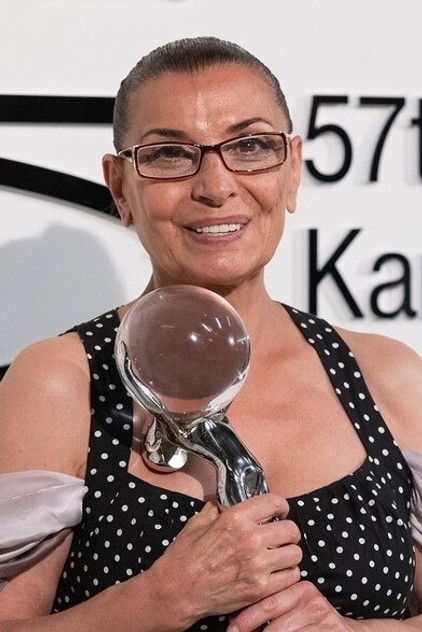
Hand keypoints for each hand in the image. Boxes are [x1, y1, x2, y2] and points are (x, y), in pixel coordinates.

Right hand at [146, 494, 301, 628]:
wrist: (177, 591)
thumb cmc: (184, 557)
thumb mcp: (198, 523)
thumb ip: (216, 509)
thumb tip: (224, 501)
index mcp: (235, 518)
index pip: (275, 502)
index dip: (281, 506)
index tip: (279, 511)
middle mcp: (250, 539)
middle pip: (291, 528)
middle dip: (287, 530)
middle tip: (280, 535)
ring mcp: (257, 565)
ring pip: (295, 553)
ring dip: (289, 552)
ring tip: (279, 554)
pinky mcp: (260, 589)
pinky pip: (291, 576)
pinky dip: (287, 573)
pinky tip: (277, 572)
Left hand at [227, 581, 370, 630]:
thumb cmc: (312, 622)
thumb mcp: (295, 608)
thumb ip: (272, 607)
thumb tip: (235, 620)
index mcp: (299, 588)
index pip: (266, 603)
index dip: (245, 618)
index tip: (230, 628)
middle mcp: (310, 599)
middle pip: (272, 625)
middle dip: (250, 631)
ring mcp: (320, 618)